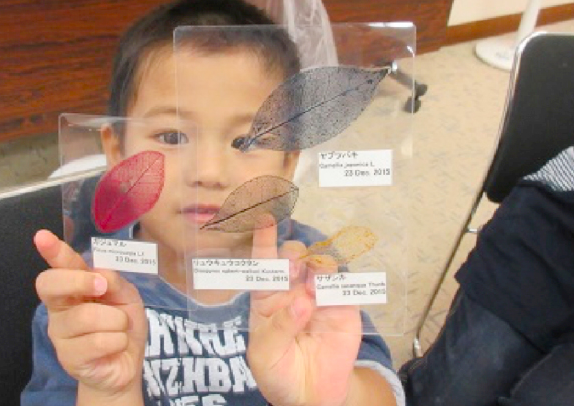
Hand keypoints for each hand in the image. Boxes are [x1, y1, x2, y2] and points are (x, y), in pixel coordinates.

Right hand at [34, 230, 146, 403]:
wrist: (126, 364)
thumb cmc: (122, 324)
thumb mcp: (126, 296)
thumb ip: (114, 281)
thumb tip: (100, 273)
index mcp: (72, 288)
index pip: (59, 266)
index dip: (52, 251)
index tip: (42, 236)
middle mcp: (59, 308)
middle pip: (52, 285)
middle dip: (80, 281)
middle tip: (103, 288)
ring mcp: (61, 334)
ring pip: (86, 316)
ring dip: (116, 320)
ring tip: (119, 329)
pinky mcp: (69, 358)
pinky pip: (98, 341)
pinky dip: (118, 340)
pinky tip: (116, 345)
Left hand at [247, 224, 361, 405]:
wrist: (310, 395)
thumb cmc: (278, 371)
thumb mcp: (265, 354)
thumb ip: (279, 327)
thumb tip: (302, 302)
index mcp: (266, 297)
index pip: (263, 263)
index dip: (263, 240)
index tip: (264, 217)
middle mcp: (292, 290)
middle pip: (293, 256)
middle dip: (292, 252)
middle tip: (292, 263)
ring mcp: (318, 295)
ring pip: (319, 264)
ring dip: (315, 265)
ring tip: (312, 286)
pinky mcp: (342, 306)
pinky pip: (342, 285)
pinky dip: (336, 283)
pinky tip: (327, 294)